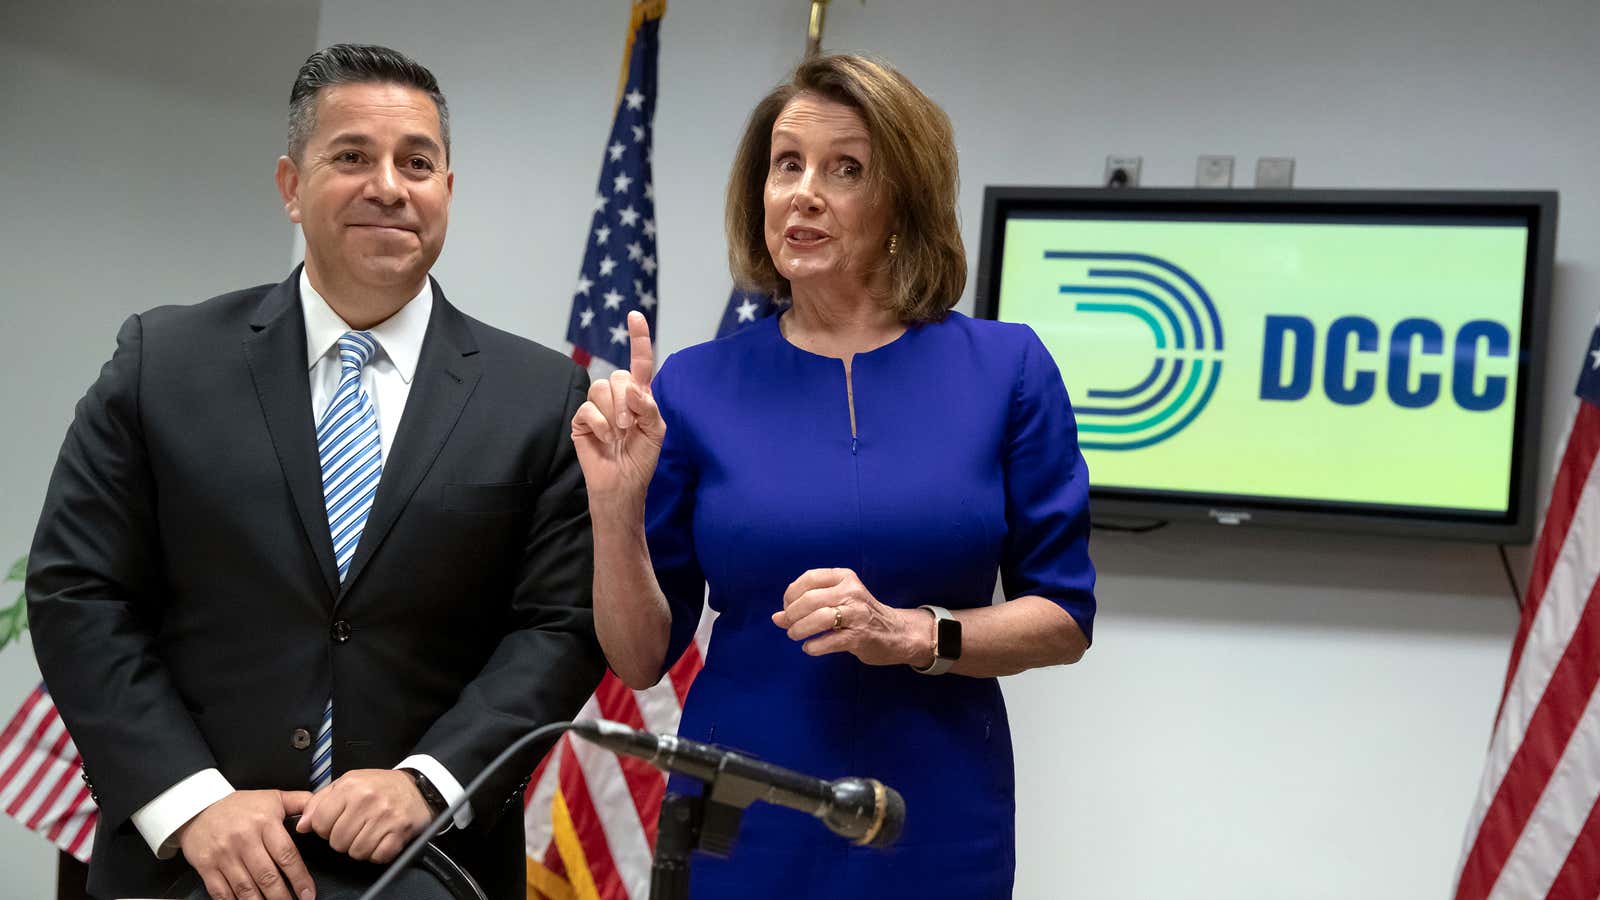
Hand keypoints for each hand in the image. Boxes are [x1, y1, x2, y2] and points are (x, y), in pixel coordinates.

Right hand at [175, 789, 314, 899]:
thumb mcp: (272, 798)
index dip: (299, 878)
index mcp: (264, 822)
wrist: (197, 808)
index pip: (287, 855)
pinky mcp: (206, 866)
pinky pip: (222, 893)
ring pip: (246, 888)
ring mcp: (223, 854)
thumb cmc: (240, 806)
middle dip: (282, 897)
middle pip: (267, 876)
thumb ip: (301, 802)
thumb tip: (321, 812)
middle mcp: (244, 839)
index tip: (308, 894)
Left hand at [295, 769, 430, 863]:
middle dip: (343, 840)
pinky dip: (378, 853)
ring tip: (368, 833)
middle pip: (337, 841)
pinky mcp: (400, 831)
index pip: (320, 823)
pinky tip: (381, 840)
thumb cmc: (380, 786)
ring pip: (356, 852)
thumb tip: (302, 825)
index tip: (335, 824)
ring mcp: (385, 816)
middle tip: (355, 828)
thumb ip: (320, 802)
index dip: (324, 828)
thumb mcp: (348, 783)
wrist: (418, 787)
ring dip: (360, 848)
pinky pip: (378, 856)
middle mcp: (367, 800)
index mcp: (350, 786)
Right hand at [571, 311, 664, 508]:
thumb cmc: (641, 459)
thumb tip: (632, 390)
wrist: (623, 484)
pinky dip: (599, 425)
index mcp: (638, 396)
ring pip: (602, 388)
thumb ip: (649, 407)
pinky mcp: (581, 420)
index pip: (639, 362)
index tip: (635, 315)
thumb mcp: (656, 431)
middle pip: (618, 376)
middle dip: (626, 403)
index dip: (638, 338)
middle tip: (630, 427)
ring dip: (613, 415)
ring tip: (617, 435)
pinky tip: (604, 439)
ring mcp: (597, 407)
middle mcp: (617, 397)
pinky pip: (587, 408)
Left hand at [772, 568, 933, 667]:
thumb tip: (776, 617)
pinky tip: (810, 648)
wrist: (897, 633)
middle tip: (787, 626)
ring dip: (800, 629)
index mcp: (844, 577)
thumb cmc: (861, 614)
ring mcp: (857, 614)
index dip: (791, 594)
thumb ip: (808, 604)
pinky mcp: (860, 636)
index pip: (809, 578)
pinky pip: (829, 641)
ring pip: (819, 618)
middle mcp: (851, 592)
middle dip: (791, 615)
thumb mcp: (838, 599)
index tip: (787, 609)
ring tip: (795, 636)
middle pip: (810, 599)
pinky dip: (814, 646)